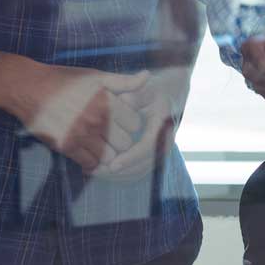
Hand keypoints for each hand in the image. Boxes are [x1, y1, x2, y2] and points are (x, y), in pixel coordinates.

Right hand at [13, 65, 151, 173]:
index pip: (135, 124)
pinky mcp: (65, 147)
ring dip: (108, 153)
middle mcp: (96, 119)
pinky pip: (89, 164)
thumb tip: (147, 76)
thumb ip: (123, 81)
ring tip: (102, 145)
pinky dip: (92, 162)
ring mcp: (80, 135)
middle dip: (122, 140)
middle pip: (126, 143)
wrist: (28, 88)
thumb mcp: (95, 76)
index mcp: (106, 101)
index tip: (123, 122)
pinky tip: (89, 153)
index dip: (131, 123)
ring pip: (110, 157)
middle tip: (113, 136)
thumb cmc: (64, 80)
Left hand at [95, 65, 191, 179]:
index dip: (130, 158)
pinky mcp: (154, 155)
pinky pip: (138, 171)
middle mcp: (165, 141)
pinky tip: (102, 170)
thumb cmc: (154, 88)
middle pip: (143, 166)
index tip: (112, 165)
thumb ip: (135, 94)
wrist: (171, 93)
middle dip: (119, 172)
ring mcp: (160, 150)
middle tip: (95, 171)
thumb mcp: (146, 87)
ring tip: (94, 171)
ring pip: (139, 172)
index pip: (148, 147)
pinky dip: (120, 174)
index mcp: (163, 124)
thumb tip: (124, 100)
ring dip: (117, 176)